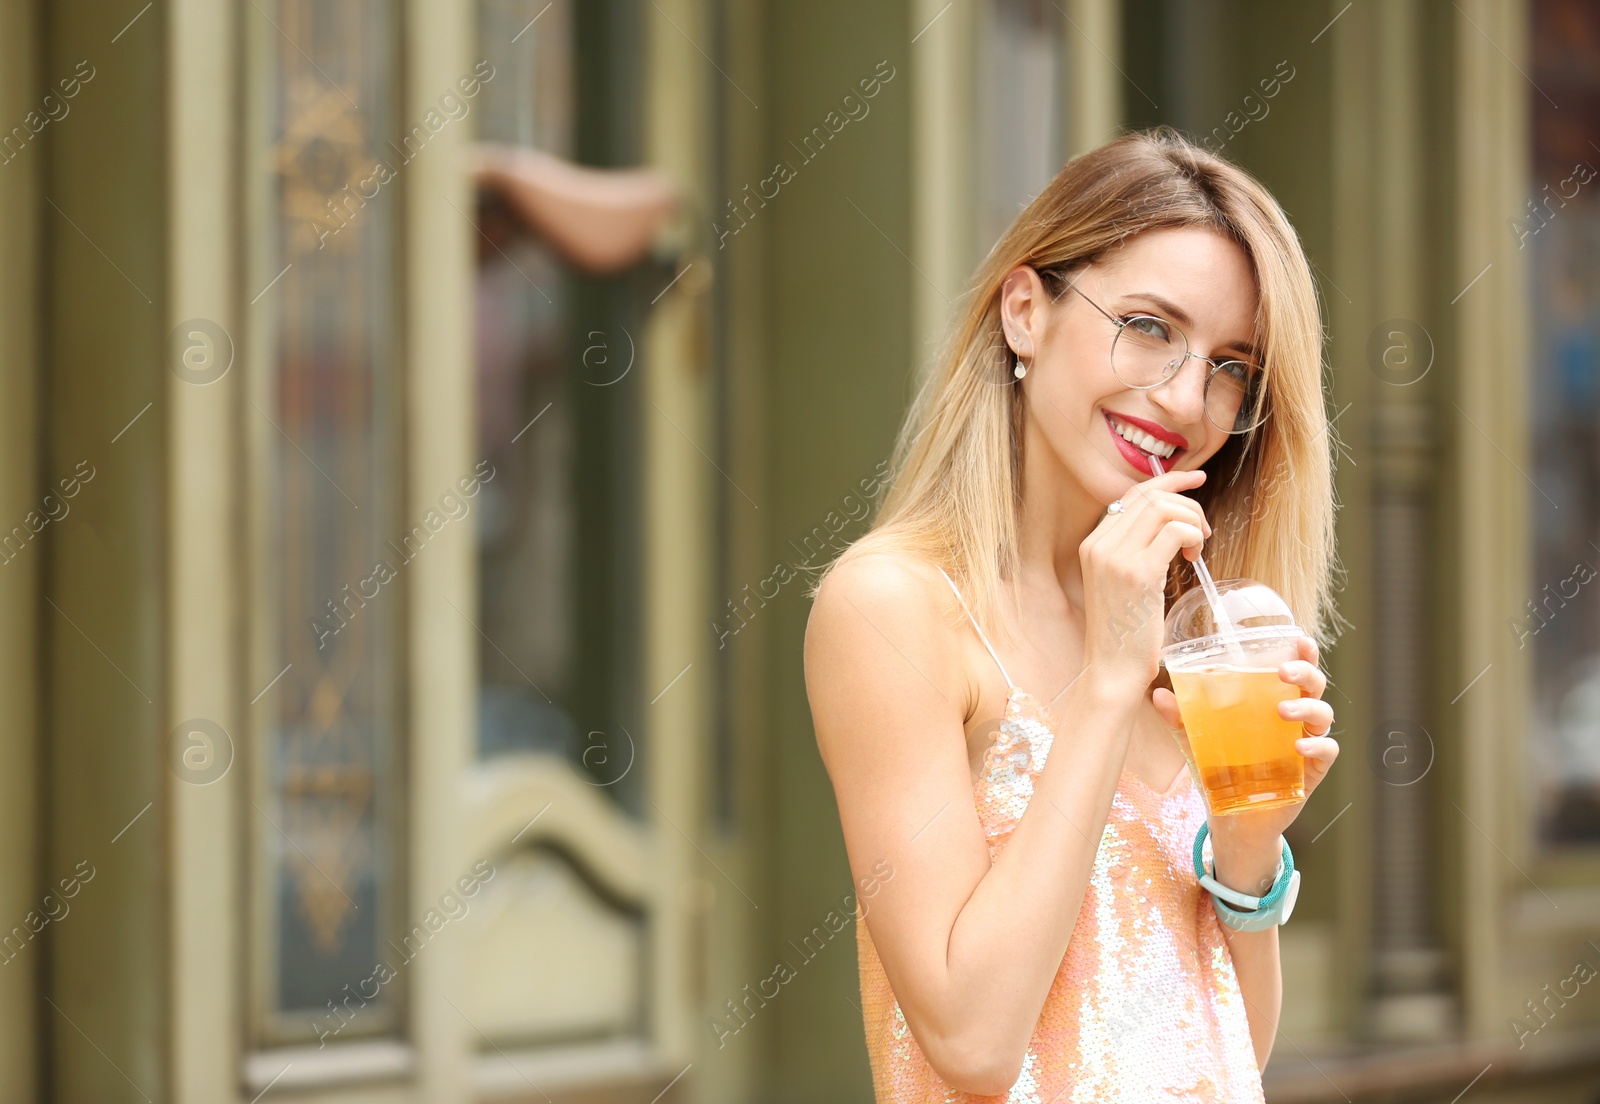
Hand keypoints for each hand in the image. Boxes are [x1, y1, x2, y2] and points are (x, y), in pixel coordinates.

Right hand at [1079, 468, 1210, 687]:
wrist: (1112, 669)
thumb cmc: (1124, 633)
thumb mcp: (1121, 583)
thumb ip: (1134, 551)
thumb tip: (1168, 525)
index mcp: (1092, 544)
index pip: (1132, 495)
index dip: (1168, 481)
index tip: (1197, 479)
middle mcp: (1099, 545)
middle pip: (1150, 495)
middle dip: (1187, 503)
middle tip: (1203, 532)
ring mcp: (1116, 557)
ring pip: (1164, 507)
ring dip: (1192, 520)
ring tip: (1198, 547)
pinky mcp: (1138, 573)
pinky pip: (1176, 531)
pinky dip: (1194, 536)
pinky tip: (1194, 556)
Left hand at [1151, 635, 1338, 896]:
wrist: (1232, 818)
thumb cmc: (1220, 769)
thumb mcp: (1197, 740)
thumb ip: (1181, 718)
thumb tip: (1160, 694)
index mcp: (1271, 701)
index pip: (1293, 670)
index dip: (1302, 652)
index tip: (1298, 637)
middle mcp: (1294, 718)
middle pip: (1314, 686)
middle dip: (1305, 673)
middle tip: (1283, 672)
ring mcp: (1305, 743)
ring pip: (1324, 715)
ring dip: (1307, 708)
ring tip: (1283, 712)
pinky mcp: (1311, 771)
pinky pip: (1326, 751)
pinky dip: (1318, 745)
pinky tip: (1300, 746)